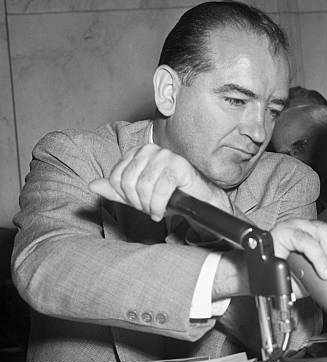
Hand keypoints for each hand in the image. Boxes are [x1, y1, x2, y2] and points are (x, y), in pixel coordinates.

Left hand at [89, 144, 229, 220]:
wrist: (198, 201)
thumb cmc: (170, 196)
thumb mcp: (139, 195)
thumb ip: (116, 190)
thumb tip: (92, 185)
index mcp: (138, 152)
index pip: (116, 177)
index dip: (124, 196)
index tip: (138, 204)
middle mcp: (150, 150)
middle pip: (127, 181)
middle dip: (136, 202)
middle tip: (148, 209)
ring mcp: (166, 156)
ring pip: (143, 186)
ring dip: (148, 206)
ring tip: (156, 210)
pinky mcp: (179, 166)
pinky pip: (160, 190)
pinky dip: (158, 206)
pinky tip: (162, 212)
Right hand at [271, 219, 326, 284]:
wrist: (255, 281)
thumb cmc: (281, 277)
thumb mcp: (314, 280)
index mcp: (312, 235)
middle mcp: (303, 227)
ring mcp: (293, 226)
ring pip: (321, 232)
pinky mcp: (282, 232)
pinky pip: (305, 240)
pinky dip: (318, 257)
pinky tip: (322, 271)